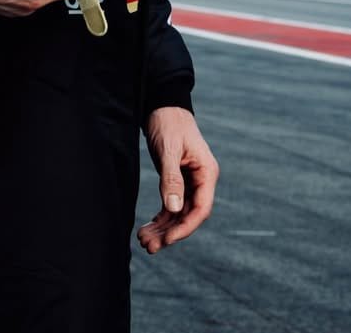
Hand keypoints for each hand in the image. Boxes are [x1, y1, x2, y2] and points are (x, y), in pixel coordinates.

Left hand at [137, 107, 217, 253]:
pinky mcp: (177, 180)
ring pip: (178, 213)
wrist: (162, 104)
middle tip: (148, 246)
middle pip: (188, 215)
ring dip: (163, 228)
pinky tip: (147, 228)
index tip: (166, 240)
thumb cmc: (168, 123)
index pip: (201, 209)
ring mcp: (190, 181)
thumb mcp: (168, 150)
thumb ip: (171, 179)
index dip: (184, 227)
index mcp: (207, 173)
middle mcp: (201, 180)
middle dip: (169, 233)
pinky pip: (171, 205)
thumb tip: (173, 209)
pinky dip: (160, 218)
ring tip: (143, 241)